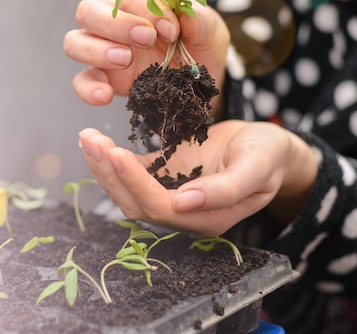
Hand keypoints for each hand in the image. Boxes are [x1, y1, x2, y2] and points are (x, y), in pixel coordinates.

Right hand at [64, 0, 230, 108]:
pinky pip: (81, 81)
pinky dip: (89, 88)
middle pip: (88, 9)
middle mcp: (112, 17)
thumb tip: (186, 16)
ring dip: (97, 50)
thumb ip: (200, 20)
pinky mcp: (101, 78)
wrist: (201, 81)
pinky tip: (107, 95)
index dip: (147, 6)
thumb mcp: (210, 29)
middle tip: (146, 38)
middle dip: (115, 23)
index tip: (172, 27)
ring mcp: (101, 48)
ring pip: (75, 41)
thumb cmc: (201, 44)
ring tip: (126, 60)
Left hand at [78, 121, 317, 236]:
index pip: (160, 207)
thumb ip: (227, 189)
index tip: (116, 153)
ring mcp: (171, 193)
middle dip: (109, 173)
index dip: (135, 183)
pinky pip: (133, 173)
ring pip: (128, 190)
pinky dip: (113, 160)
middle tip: (90, 140)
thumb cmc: (268, 156)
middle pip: (135, 202)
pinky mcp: (164, 175)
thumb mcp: (258, 168)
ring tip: (88, 138)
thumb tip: (186, 202)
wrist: (268, 147)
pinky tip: (98, 141)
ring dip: (105, 167)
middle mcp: (183, 212)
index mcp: (206, 219)